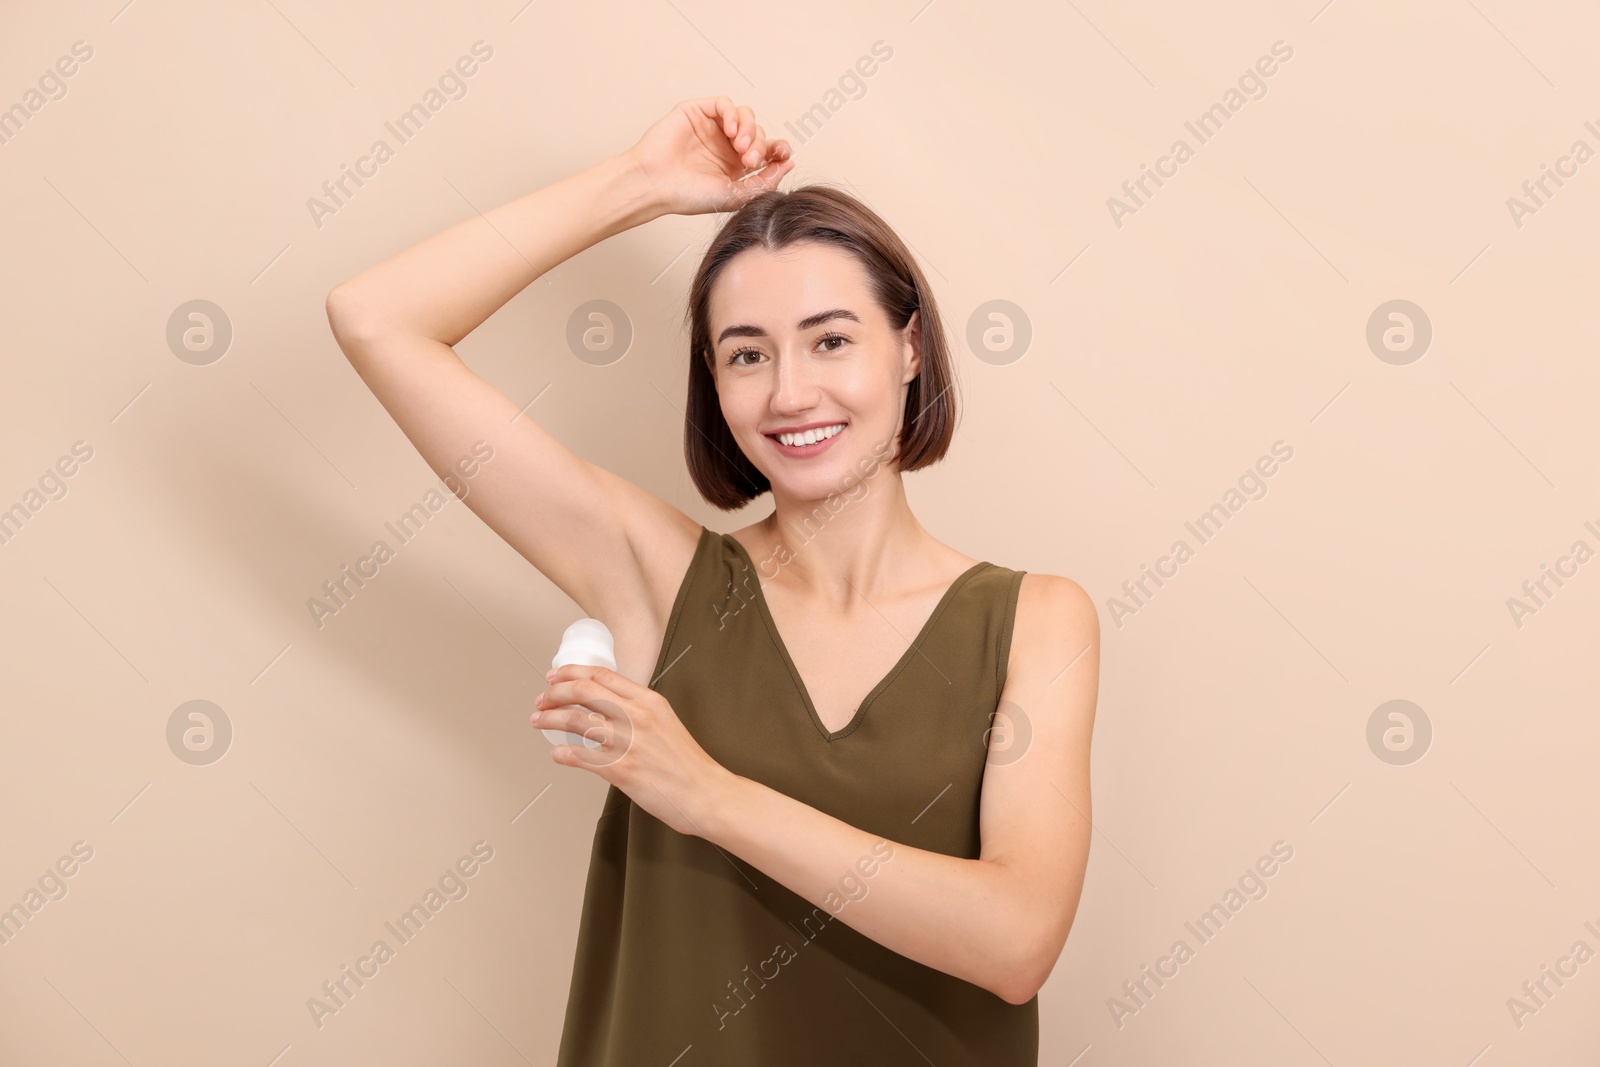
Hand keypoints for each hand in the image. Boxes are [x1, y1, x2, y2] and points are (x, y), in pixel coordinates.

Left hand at [532, 663, 731, 836]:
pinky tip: (557, 754)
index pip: (602, 675)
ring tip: (539, 720)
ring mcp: (628, 742)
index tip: (556, 676)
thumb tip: (608, 709)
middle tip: (542, 698)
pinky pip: (580, 756)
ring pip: (577, 720)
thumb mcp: (666, 723)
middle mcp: (637, 716)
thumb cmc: (687, 764)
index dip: (572, 672)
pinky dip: (562, 753)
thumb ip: (639, 712)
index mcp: (649, 701)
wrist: (705, 793)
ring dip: (550, 719)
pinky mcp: (621, 769)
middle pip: (584, 691)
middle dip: (555, 692)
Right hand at [624, 96, 794, 216]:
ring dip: (749, 128)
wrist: (656, 185)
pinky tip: (730, 130)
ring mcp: (712, 128)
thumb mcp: (735, 195)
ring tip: (740, 146)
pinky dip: (732, 114)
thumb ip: (764, 181)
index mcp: (735, 166)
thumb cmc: (688, 196)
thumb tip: (788, 164)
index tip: (782, 155)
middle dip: (759, 144)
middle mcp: (725, 146)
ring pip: (745, 116)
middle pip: (757, 133)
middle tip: (748, 159)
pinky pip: (724, 104)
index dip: (778, 149)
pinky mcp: (697, 112)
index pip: (766, 150)